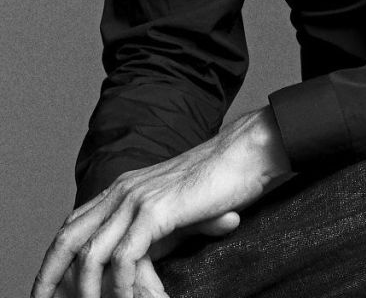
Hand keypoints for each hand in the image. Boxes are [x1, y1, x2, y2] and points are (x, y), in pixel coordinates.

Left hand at [32, 106, 292, 297]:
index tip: (46, 293)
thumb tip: (135, 271)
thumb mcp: (175, 213)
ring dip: (91, 292)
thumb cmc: (219, 183)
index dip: (54, 261)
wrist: (247, 154)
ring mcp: (136, 199)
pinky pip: (124, 259)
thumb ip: (151, 236)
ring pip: (92, 255)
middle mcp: (122, 190)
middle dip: (53, 279)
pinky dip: (122, 288)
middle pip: (69, 240)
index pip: (73, 227)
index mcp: (123, 189)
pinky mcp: (156, 210)